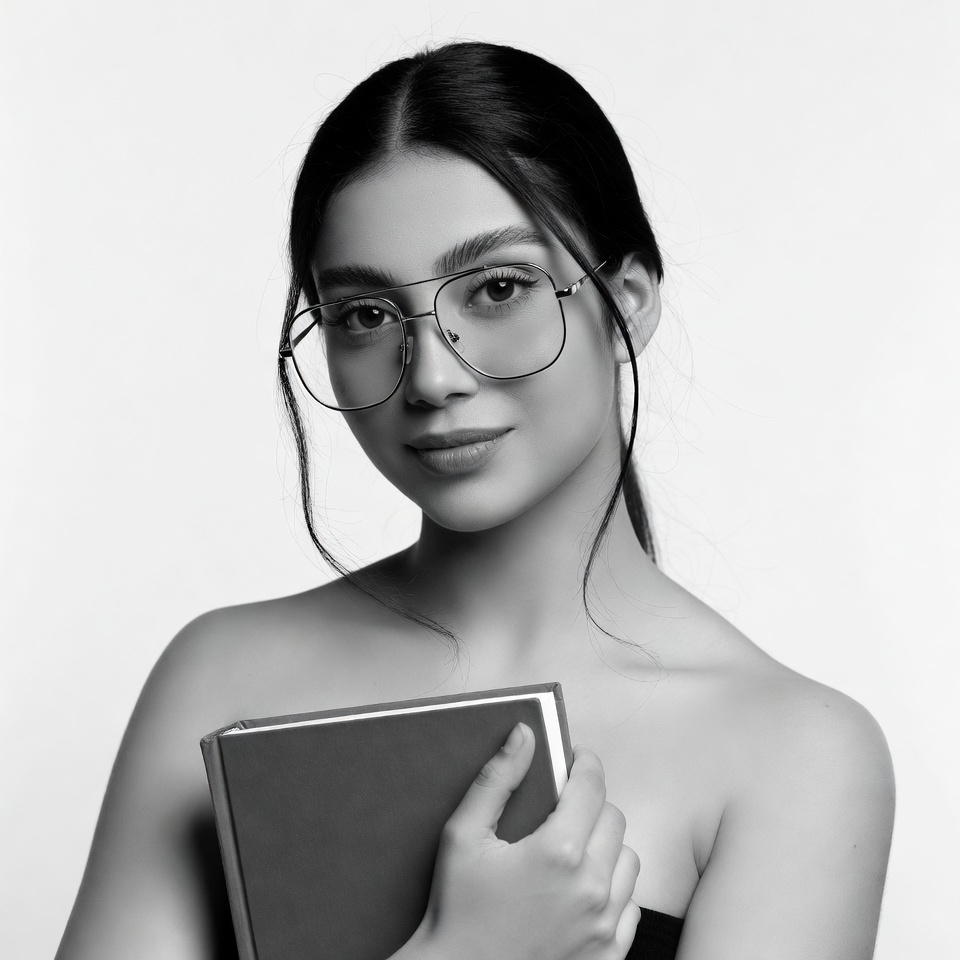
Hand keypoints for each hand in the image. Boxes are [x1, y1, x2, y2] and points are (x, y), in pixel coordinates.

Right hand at [406, 723, 639, 959]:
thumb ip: (497, 779)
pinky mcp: (608, 955)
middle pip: (614, 818)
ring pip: (628, 861)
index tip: (576, 759)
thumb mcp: (463, 836)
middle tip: (562, 811)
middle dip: (591, 805)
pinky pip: (631, 907)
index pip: (592, 786)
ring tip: (572, 852)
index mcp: (559, 851)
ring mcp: (604, 925)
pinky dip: (612, 892)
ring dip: (605, 848)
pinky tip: (580, 892)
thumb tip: (524, 734)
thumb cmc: (456, 909)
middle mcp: (591, 888)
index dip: (585, 763)